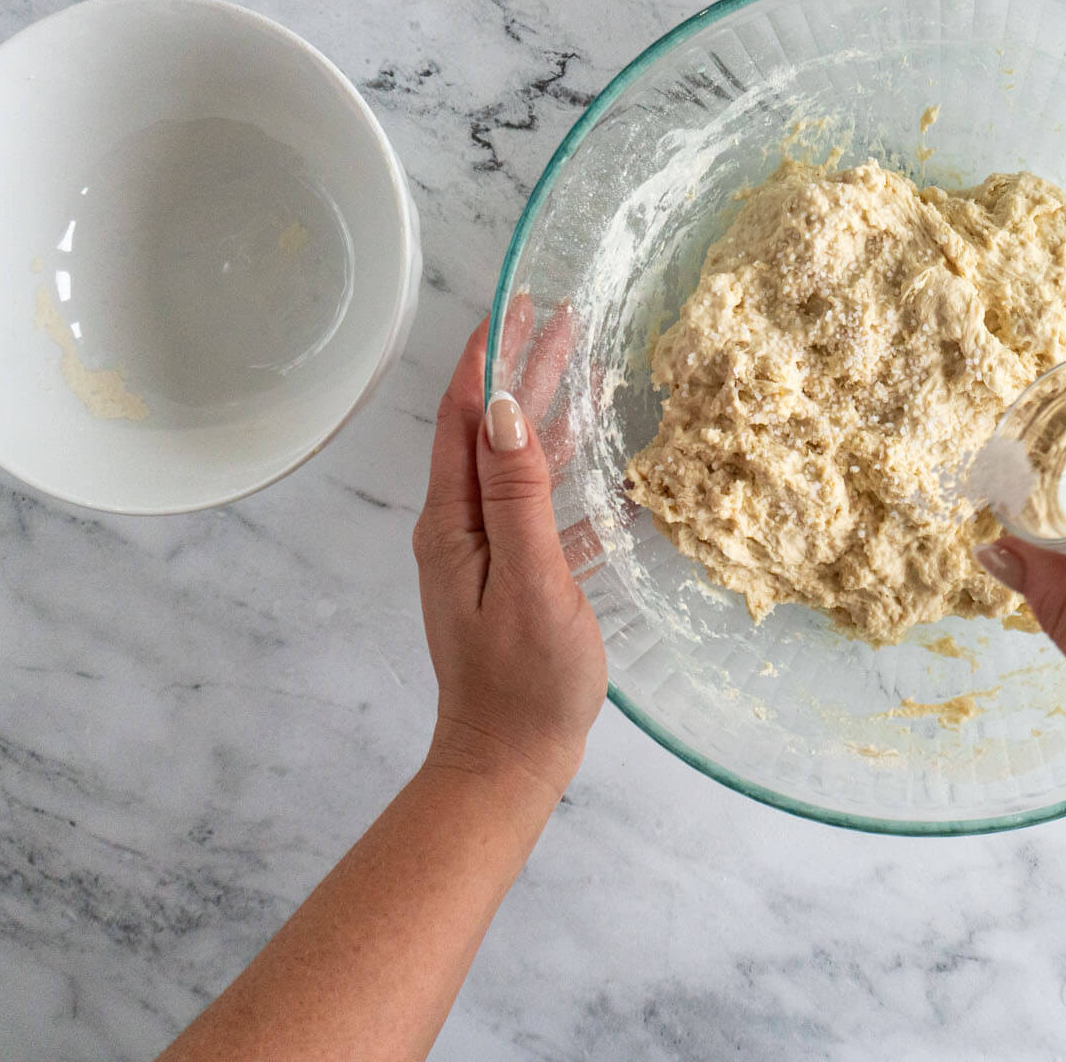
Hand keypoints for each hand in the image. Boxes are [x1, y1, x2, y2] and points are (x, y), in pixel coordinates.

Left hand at [412, 303, 605, 799]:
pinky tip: (611, 468)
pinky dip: (573, 474)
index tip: (517, 302)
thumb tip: (505, 409)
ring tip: (587, 365)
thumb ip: (520, 495)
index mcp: (454, 522)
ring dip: (549, 413)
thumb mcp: (530, 580)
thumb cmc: (523, 680)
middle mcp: (463, 528)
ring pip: (519, 463)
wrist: (511, 764)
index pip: (466, 415)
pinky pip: (544, 507)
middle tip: (564, 315)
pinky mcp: (519, 579)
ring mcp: (489, 554)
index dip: (490, 355)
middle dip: (525, 370)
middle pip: (492, 430)